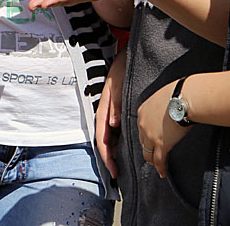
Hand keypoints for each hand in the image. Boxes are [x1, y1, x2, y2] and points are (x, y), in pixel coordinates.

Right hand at [97, 49, 126, 176]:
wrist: (127, 55)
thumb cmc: (123, 68)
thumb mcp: (120, 83)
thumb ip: (117, 103)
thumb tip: (113, 123)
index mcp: (104, 107)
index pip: (102, 137)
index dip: (106, 155)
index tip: (113, 169)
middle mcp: (106, 112)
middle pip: (104, 140)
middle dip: (109, 158)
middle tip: (117, 174)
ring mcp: (112, 112)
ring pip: (109, 136)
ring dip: (113, 151)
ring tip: (120, 166)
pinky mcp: (118, 110)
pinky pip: (116, 130)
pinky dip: (119, 141)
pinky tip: (125, 148)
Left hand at [136, 79, 190, 177]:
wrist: (184, 98)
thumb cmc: (178, 93)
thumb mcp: (163, 95)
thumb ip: (161, 104)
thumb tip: (169, 104)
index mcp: (143, 111)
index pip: (142, 127)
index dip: (147, 134)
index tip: (151, 138)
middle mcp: (143, 124)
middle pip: (143, 141)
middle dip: (148, 148)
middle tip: (153, 154)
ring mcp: (151, 136)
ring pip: (148, 153)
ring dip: (152, 160)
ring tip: (157, 165)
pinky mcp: (162, 145)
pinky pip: (159, 161)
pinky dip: (160, 168)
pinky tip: (163, 173)